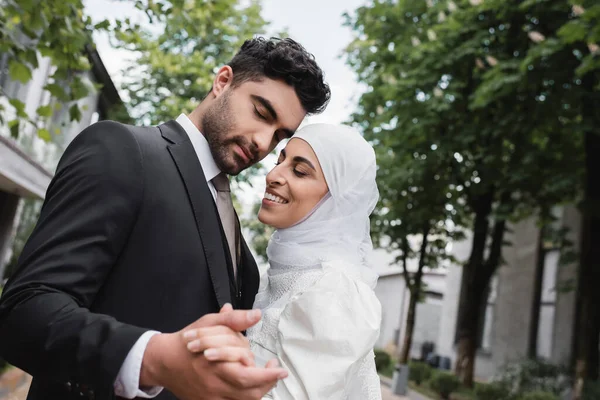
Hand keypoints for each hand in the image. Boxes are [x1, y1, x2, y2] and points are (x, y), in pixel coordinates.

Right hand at [140, 304, 287, 399]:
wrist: (163, 361)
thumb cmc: (188, 341)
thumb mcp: (210, 323)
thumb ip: (234, 320)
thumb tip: (256, 315)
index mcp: (216, 365)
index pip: (248, 377)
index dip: (268, 376)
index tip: (280, 368)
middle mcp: (214, 386)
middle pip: (250, 394)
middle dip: (267, 383)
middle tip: (274, 370)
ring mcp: (211, 398)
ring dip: (258, 391)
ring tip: (264, 377)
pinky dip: (244, 397)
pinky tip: (249, 386)